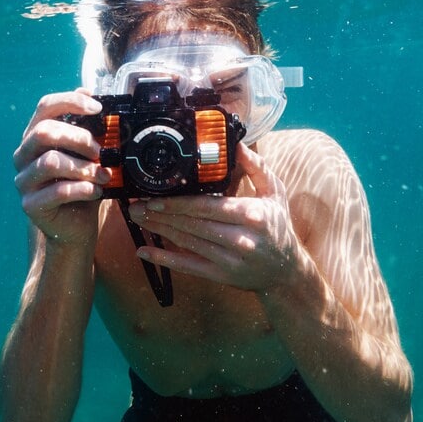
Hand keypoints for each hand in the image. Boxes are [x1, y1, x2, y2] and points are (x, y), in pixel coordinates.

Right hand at [12, 89, 109, 247]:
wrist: (75, 226)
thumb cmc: (81, 185)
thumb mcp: (88, 155)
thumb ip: (88, 128)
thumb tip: (92, 95)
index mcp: (35, 136)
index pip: (45, 106)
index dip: (70, 102)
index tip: (98, 108)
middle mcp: (24, 155)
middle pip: (44, 132)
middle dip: (78, 138)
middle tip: (100, 152)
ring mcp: (24, 180)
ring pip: (51, 162)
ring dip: (84, 168)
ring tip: (104, 176)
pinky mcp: (30, 204)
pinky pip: (57, 191)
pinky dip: (82, 189)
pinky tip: (96, 192)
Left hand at [128, 145, 305, 293]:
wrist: (286, 271)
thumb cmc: (278, 226)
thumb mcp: (275, 193)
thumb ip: (256, 167)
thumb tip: (237, 145)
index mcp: (251, 215)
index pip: (207, 206)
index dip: (178, 203)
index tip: (155, 196)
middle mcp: (239, 239)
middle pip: (192, 224)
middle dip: (161, 214)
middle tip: (136, 205)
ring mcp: (228, 260)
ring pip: (186, 243)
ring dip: (158, 230)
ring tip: (137, 218)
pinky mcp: (220, 276)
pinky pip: (188, 267)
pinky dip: (164, 260)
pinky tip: (145, 251)